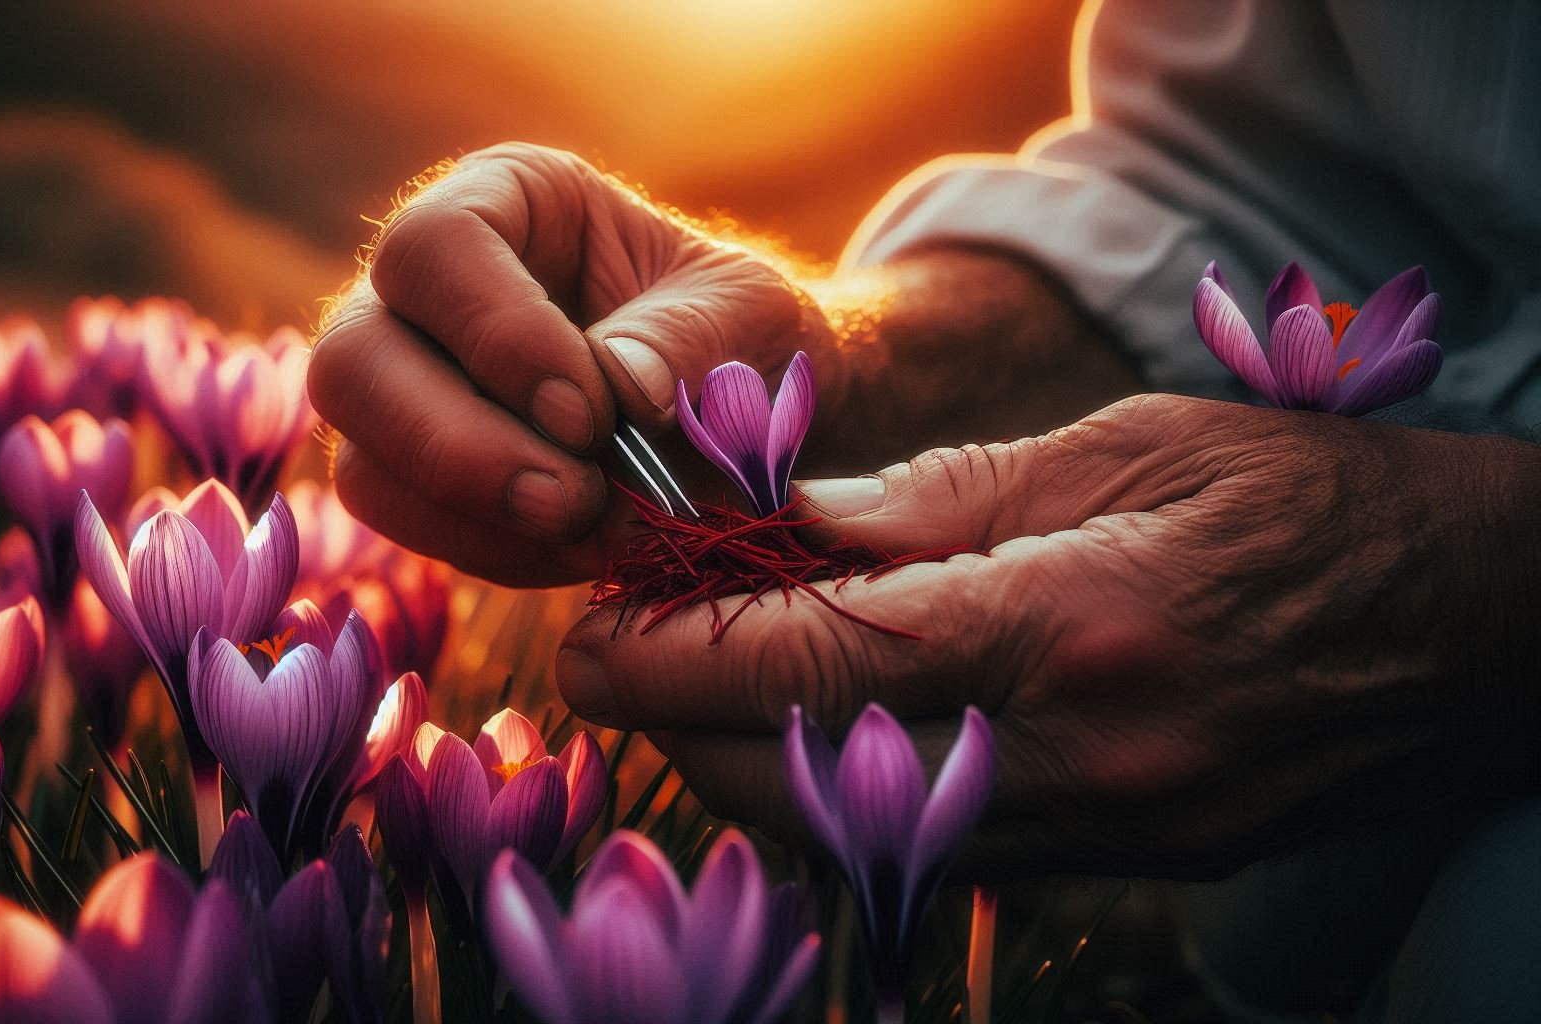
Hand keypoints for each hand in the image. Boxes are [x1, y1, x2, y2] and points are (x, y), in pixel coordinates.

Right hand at [307, 142, 1132, 585]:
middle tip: (579, 504)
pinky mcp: (447, 484)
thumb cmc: (773, 347)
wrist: (780, 416)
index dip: (492, 339)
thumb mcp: (759, 329)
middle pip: (354, 358)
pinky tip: (585, 563)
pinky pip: (419, 525)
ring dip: (468, 512)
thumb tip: (617, 412)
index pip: (432, 255)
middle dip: (457, 441)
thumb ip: (689, 355)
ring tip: (597, 542)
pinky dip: (491, 554)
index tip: (593, 415)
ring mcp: (430, 398)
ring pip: (365, 456)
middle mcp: (441, 302)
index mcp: (503, 216)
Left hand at [554, 395, 1540, 878]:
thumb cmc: (1308, 502)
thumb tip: (795, 523)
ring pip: (861, 833)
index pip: (821, 659)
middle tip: (623, 649)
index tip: (595, 631)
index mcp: (1072, 624)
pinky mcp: (1123, 863)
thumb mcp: (1134, 446)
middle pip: (811, 774)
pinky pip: (938, 853)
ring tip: (700, 682)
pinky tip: (813, 732)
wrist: (1475, 628)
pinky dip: (845, 799)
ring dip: (749, 765)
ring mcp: (1102, 830)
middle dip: (684, 721)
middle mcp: (1077, 756)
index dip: (682, 652)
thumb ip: (950, 497)